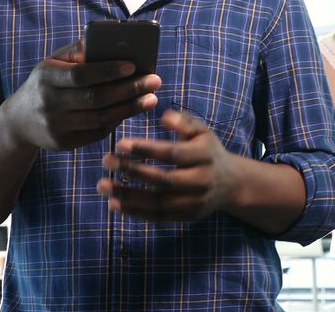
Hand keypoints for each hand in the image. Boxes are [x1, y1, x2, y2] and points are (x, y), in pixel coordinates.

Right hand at [0, 39, 161, 150]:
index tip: (133, 65)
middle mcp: (50, 103)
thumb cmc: (46, 83)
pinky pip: (97, 132)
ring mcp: (56, 126)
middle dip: (129, 89)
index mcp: (47, 77)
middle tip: (155, 81)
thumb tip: (110, 39)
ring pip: (100, 118)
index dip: (109, 71)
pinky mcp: (64, 143)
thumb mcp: (53, 63)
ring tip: (151, 98)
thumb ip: (79, 51)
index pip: (82, 75)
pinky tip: (132, 110)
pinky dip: (117, 120)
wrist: (19, 121)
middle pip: (96, 98)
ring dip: (129, 108)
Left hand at [96, 110, 237, 221]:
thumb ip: (184, 122)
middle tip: (106, 161)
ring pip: (158, 203)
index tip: (120, 143)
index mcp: (204, 155)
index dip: (146, 149)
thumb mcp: (202, 132)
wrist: (232, 184)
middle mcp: (201, 181)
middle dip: (132, 171)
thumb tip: (164, 116)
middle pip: (163, 180)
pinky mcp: (187, 217)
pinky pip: (158, 217)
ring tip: (103, 186)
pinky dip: (135, 213)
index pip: (172, 153)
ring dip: (128, 196)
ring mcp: (194, 202)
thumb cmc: (208, 152)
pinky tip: (114, 205)